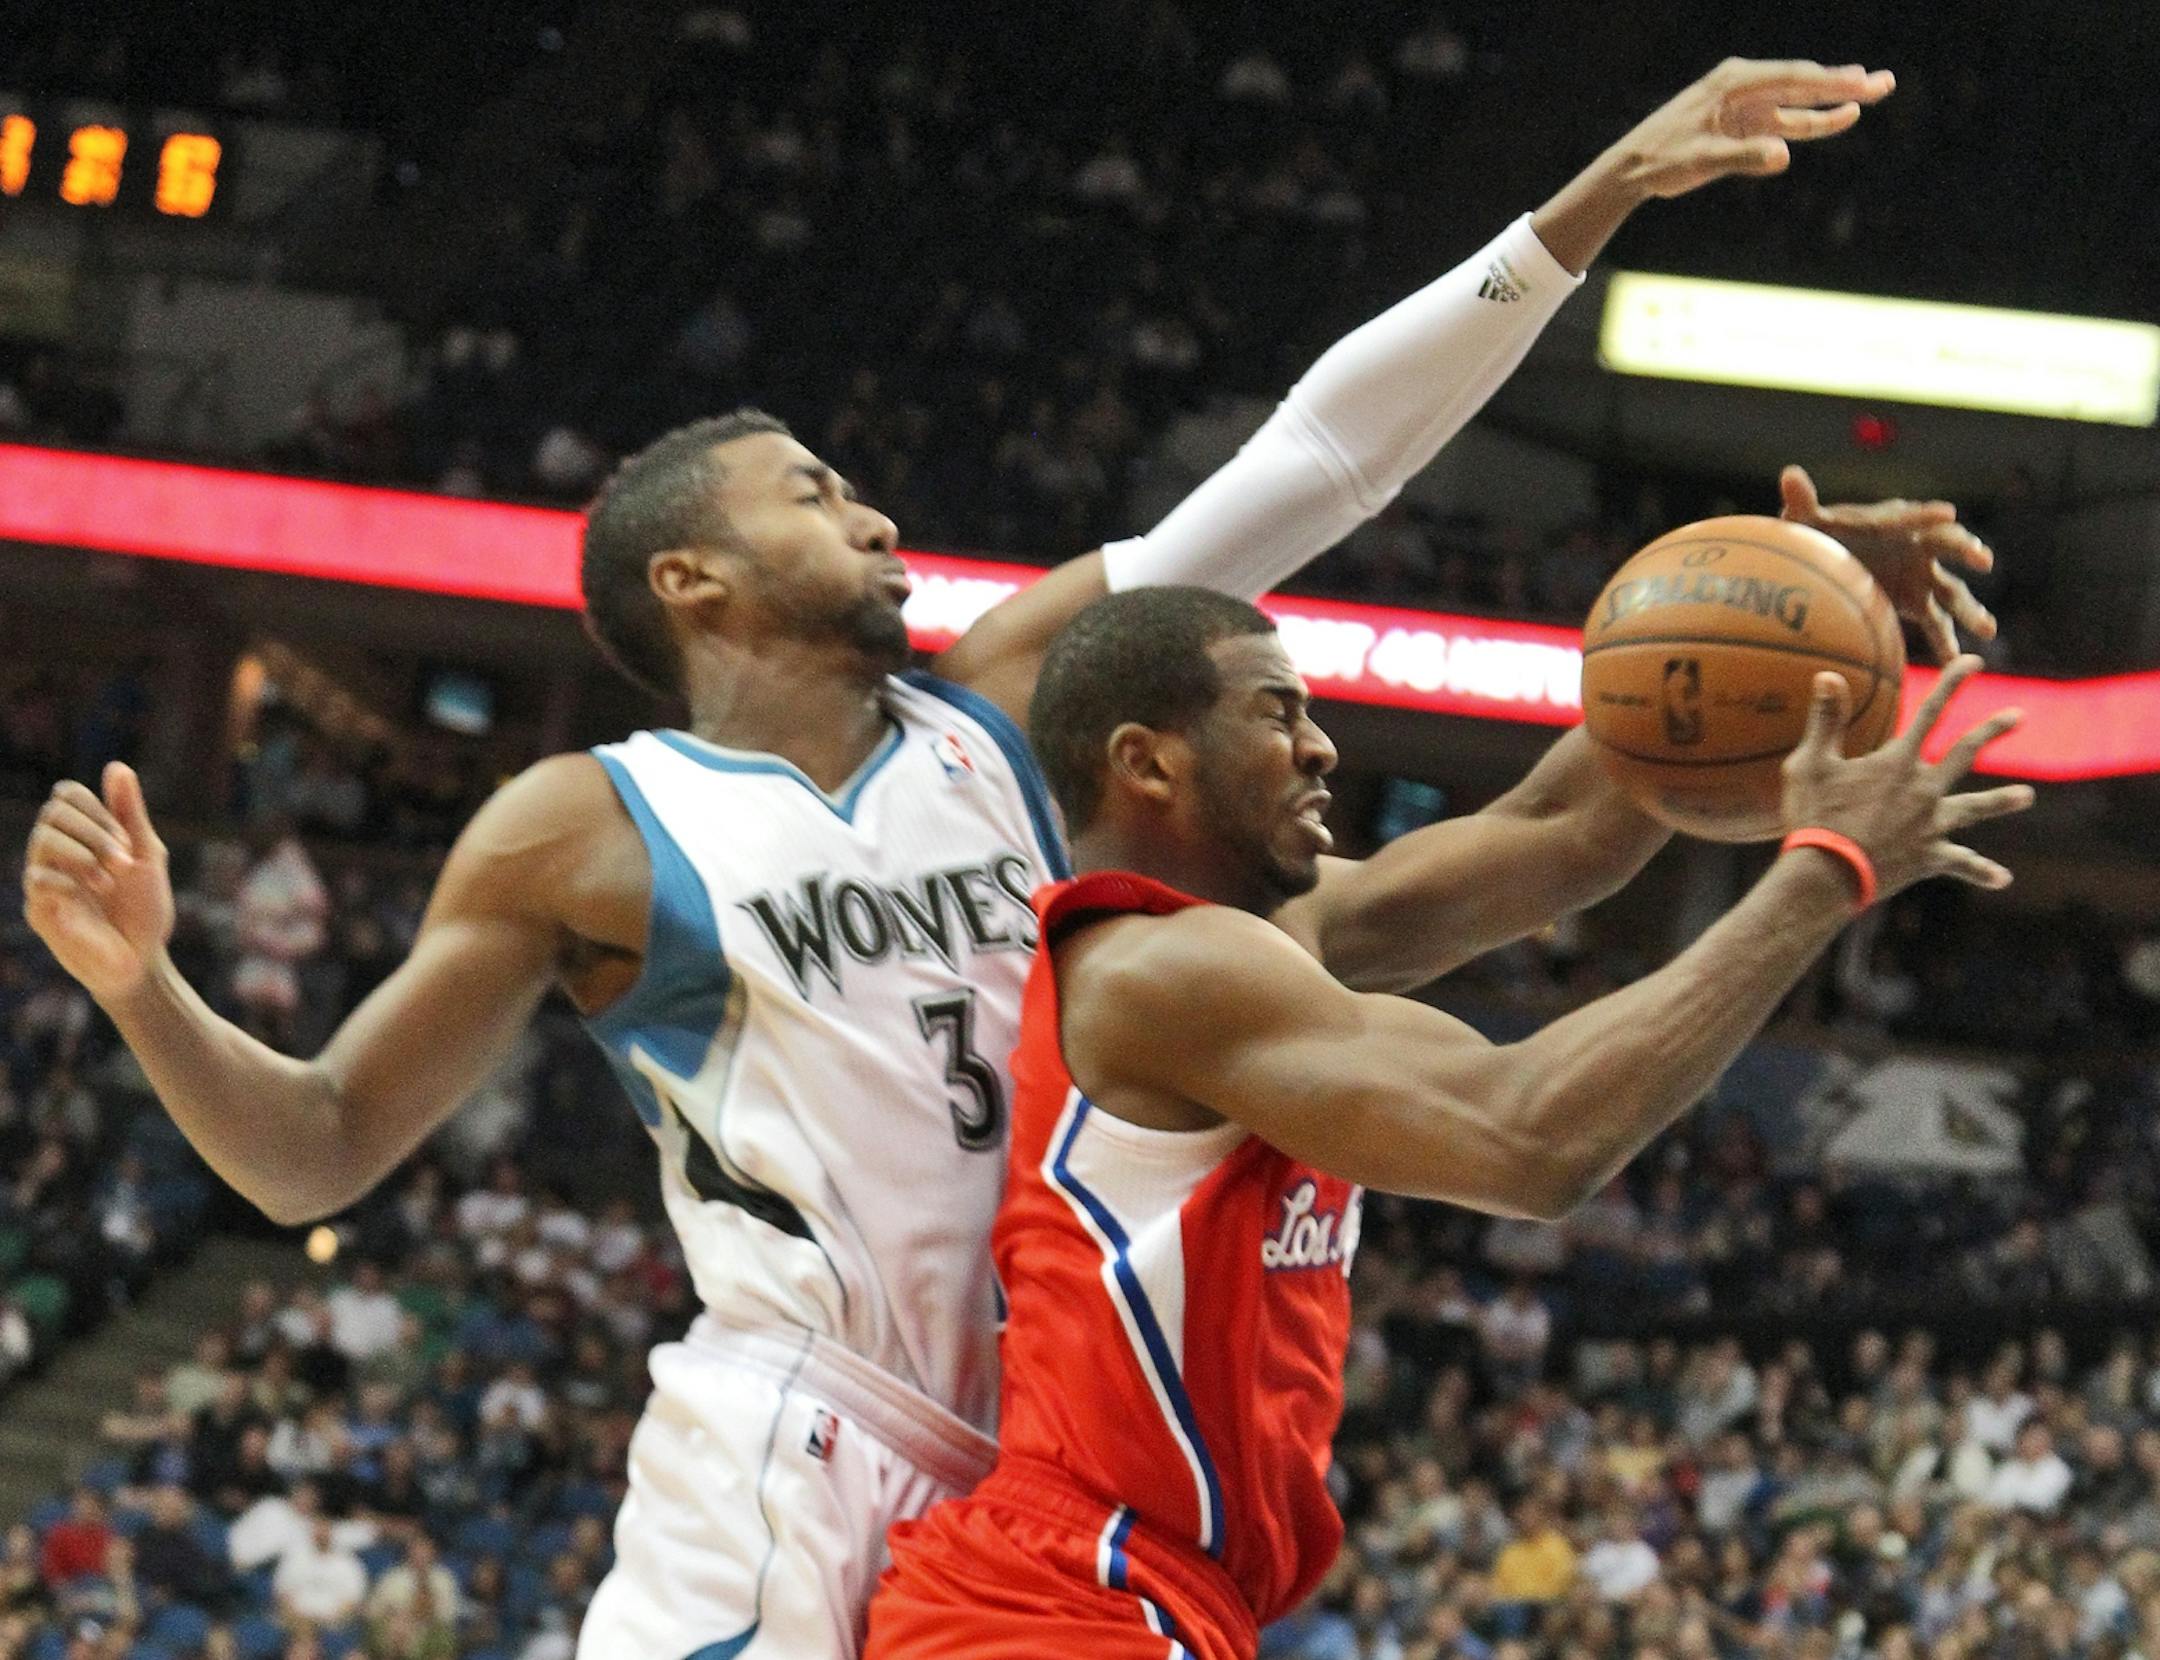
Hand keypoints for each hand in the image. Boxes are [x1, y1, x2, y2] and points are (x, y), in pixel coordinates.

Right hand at [22, 763, 174, 1004]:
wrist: (142, 960)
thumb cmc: (144, 909)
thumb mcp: (146, 855)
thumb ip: (129, 814)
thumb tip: (116, 766)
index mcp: (82, 837)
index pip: (66, 795)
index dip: (97, 808)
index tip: (127, 840)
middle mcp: (57, 854)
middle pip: (53, 811)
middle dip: (96, 830)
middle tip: (124, 861)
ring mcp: (45, 880)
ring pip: (42, 838)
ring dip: (85, 853)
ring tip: (110, 881)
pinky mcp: (40, 909)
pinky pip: (37, 878)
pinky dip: (70, 879)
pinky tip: (93, 895)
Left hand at [1610, 59, 1894, 200]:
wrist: (1634, 168)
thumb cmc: (1662, 159)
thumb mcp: (1701, 159)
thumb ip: (1743, 156)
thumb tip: (1783, 155)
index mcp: (1733, 83)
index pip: (1791, 79)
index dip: (1830, 82)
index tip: (1860, 84)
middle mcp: (1744, 87)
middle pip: (1802, 84)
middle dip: (1844, 85)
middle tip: (1884, 84)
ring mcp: (1746, 106)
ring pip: (1798, 103)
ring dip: (1834, 102)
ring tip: (1872, 95)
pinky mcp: (1744, 126)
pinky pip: (1785, 122)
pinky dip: (1811, 121)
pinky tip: (1840, 116)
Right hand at [1779, 656, 2032, 900]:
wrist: (1827, 874)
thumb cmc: (1814, 816)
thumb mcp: (1810, 764)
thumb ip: (1825, 721)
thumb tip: (1827, 675)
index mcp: (1897, 763)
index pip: (1931, 712)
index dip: (1952, 684)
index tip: (1973, 663)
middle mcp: (1923, 789)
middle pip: (1965, 754)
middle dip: (1992, 731)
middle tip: (2018, 716)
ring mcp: (1930, 825)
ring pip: (1973, 809)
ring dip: (2001, 801)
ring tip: (2027, 796)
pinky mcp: (1928, 857)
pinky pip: (1961, 864)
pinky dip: (1981, 871)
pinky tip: (2003, 879)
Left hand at [1780, 466, 1996, 661]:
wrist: (1825, 564)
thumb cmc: (1818, 537)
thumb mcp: (1807, 522)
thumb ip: (1803, 502)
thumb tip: (1790, 475)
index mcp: (1893, 522)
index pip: (1913, 516)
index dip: (1927, 515)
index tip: (1947, 514)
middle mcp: (1916, 546)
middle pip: (1946, 547)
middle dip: (1965, 550)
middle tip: (1983, 559)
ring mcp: (1921, 575)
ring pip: (1951, 591)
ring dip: (1969, 609)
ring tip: (1987, 630)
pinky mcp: (1916, 601)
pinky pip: (1936, 623)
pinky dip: (1946, 641)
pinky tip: (1955, 661)